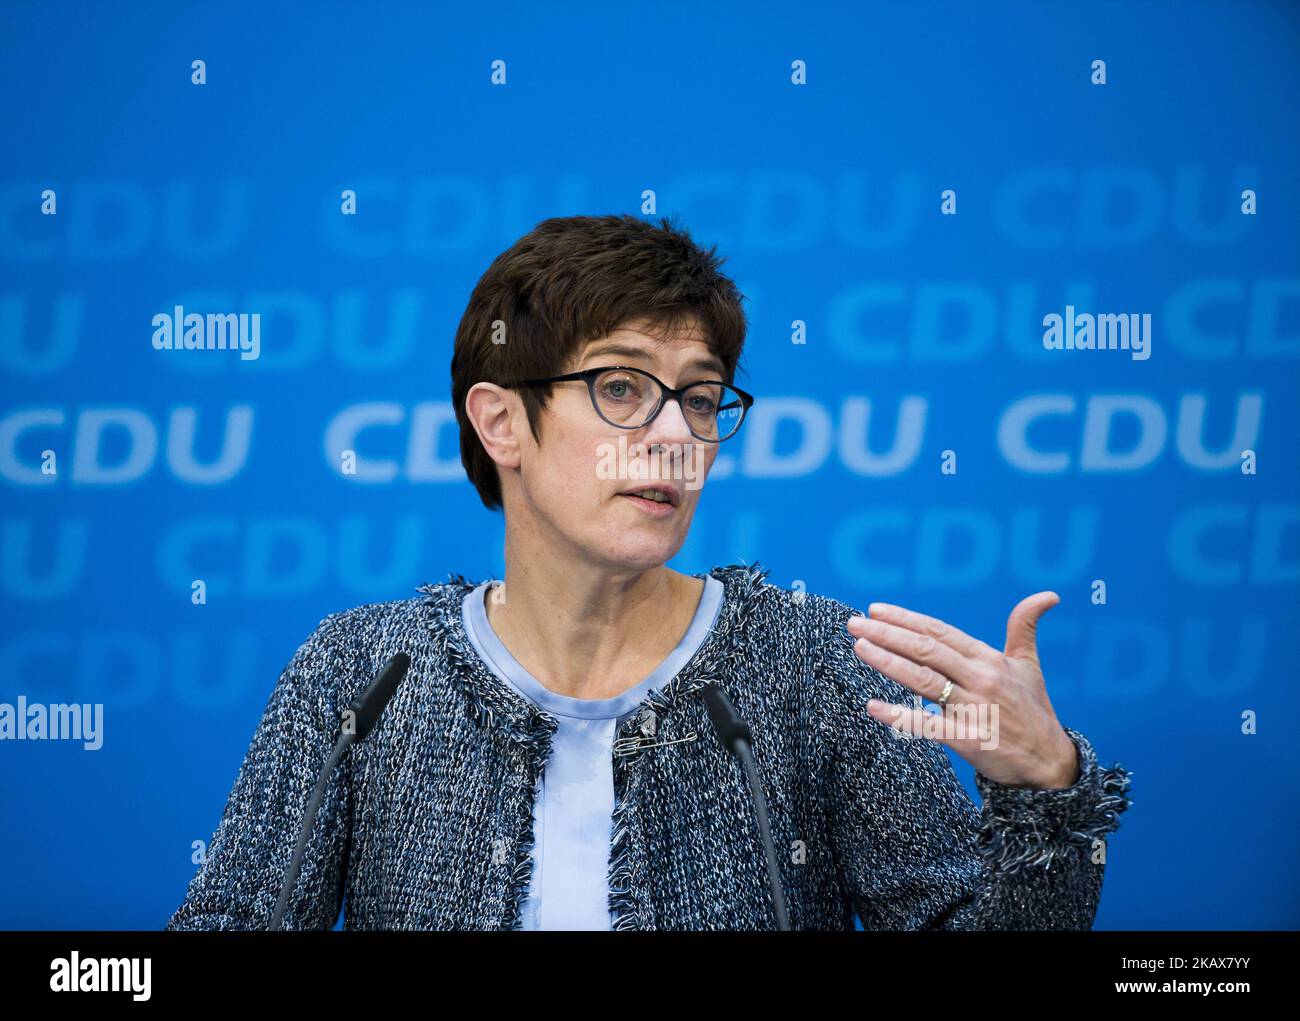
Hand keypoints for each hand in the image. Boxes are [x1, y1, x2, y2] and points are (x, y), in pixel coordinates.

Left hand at [846, 593, 1079, 788]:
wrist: (1050, 763)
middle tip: (855, 624)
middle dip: (888, 634)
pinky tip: (873, 706)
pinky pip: (928, 725)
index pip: (940, 632)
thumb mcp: (1028, 665)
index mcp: (989, 659)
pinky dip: (899, 716)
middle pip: (927, 650)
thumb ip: (1025, 627)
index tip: (875, 610)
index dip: (906, 619)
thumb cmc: (1033, 709)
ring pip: (924, 681)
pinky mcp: (968, 739)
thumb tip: (1048, 595)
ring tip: (860, 648)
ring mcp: (974, 709)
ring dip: (888, 662)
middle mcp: (980, 679)